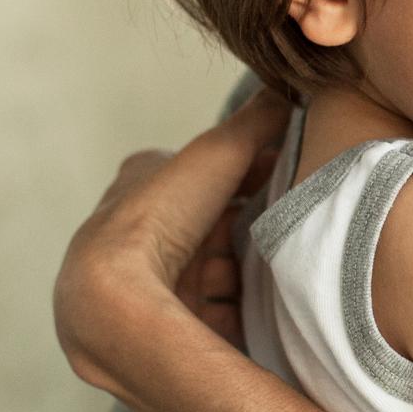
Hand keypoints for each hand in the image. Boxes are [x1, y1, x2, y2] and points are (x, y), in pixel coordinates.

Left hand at [52, 90, 288, 404]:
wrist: (113, 299)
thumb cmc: (156, 217)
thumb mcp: (216, 154)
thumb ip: (256, 121)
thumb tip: (292, 84)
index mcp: (138, 190)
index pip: (202, 179)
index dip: (247, 178)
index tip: (290, 179)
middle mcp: (138, 238)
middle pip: (212, 230)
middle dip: (252, 229)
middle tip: (300, 227)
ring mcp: (151, 286)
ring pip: (215, 274)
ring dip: (250, 274)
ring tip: (296, 270)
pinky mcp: (164, 326)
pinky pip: (216, 315)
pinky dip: (245, 312)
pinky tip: (276, 310)